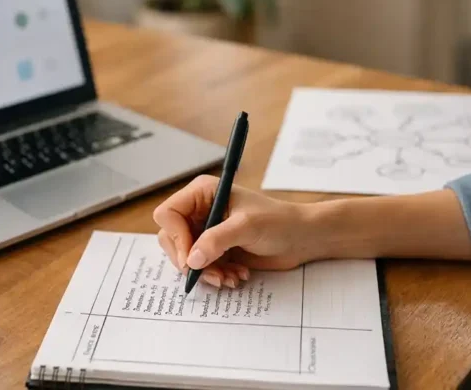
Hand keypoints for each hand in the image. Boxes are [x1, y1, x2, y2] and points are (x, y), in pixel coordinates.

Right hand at [153, 175, 320, 288]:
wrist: (302, 238)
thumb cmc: (279, 221)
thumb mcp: (247, 227)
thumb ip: (216, 240)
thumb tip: (192, 259)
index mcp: (203, 193)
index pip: (169, 214)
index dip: (176, 237)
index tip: (192, 258)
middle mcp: (200, 210)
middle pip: (171, 239)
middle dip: (190, 261)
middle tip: (211, 274)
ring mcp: (207, 231)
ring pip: (185, 257)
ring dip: (206, 272)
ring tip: (229, 277)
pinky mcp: (215, 249)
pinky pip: (201, 267)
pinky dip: (215, 275)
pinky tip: (236, 275)